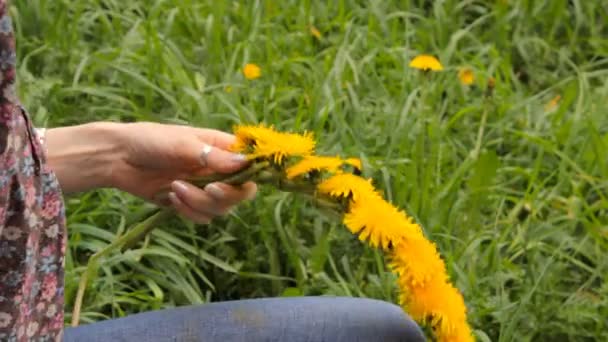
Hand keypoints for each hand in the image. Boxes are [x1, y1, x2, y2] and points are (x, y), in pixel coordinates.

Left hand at [112, 122, 256, 223]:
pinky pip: (201, 217)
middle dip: (225, 195)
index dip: (249, 176)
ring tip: (176, 188)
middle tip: (209, 188)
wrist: (117, 157)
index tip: (234, 179)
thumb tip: (245, 163)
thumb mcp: (183, 144)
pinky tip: (170, 197)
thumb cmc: (150, 140)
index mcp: (221, 148)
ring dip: (200, 202)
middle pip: (240, 193)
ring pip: (221, 209)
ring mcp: (204, 188)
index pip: (250, 166)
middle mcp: (217, 170)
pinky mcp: (189, 203)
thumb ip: (214, 157)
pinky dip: (188, 211)